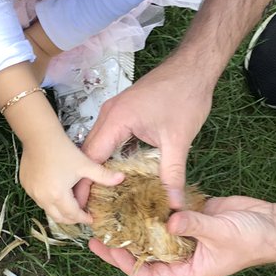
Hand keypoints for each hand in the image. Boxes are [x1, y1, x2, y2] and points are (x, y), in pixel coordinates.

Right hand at [20, 137, 122, 226]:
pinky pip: (39, 200)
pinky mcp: (26, 186)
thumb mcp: (85, 164)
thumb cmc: (63, 150)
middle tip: (82, 215)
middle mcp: (43, 198)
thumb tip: (122, 178)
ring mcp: (32, 192)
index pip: (73, 214)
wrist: (39, 136)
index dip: (83, 218)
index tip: (91, 218)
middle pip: (59, 217)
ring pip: (48, 210)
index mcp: (58, 195)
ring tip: (71, 205)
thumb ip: (103, 175)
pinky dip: (49, 201)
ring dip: (60, 210)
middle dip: (72, 219)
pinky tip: (57, 193)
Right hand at [83, 55, 213, 208]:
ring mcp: (115, 112)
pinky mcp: (124, 113)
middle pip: (89, 153)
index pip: (91, 158)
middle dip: (87, 180)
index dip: (85, 184)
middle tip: (89, 208)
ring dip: (98, 169)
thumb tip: (173, 203)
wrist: (193, 67)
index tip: (81, 207)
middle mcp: (109, 115)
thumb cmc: (185, 96)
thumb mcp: (179, 140)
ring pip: (99, 146)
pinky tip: (118, 175)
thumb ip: (172, 174)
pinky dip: (110, 158)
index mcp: (116, 120)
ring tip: (100, 197)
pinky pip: (110, 139)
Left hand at [90, 195, 275, 275]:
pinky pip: (170, 213)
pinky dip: (157, 205)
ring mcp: (188, 235)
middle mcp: (184, 255)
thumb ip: (194, 226)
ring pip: (156, 233)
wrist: (273, 224)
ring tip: (114, 209)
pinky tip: (139, 193)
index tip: (106, 250)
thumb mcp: (221, 234)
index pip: (149, 275)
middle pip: (147, 253)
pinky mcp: (193, 216)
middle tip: (101, 228)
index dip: (126, 265)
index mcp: (188, 270)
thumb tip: (169, 222)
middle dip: (124, 243)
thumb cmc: (252, 240)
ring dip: (138, 222)